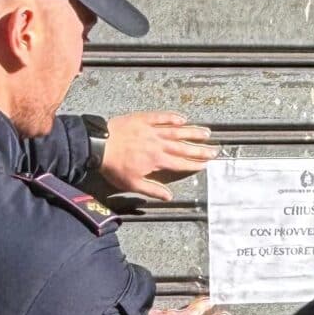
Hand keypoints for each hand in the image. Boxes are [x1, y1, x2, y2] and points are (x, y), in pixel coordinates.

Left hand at [99, 112, 217, 201]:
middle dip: (201, 149)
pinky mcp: (144, 119)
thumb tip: (169, 197)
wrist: (98, 144)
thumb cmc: (114, 167)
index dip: (195, 164)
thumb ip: (152, 190)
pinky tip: (183, 118)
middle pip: (184, 147)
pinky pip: (161, 117)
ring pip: (177, 130)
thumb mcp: (132, 184)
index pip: (181, 163)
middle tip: (215, 150)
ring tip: (207, 132)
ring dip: (193, 131)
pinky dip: (173, 117)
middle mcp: (159, 144)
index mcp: (157, 161)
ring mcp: (152, 130)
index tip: (205, 164)